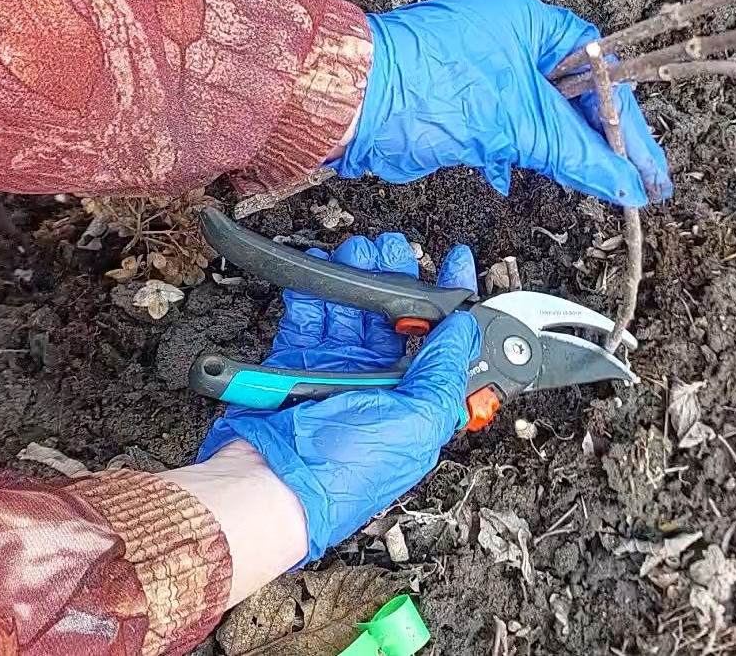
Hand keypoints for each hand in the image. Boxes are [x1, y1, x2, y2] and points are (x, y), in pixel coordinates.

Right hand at [196, 233, 479, 564]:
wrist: (269, 486)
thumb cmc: (340, 472)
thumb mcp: (416, 422)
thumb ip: (444, 370)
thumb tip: (465, 329)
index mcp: (416, 402)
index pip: (444, 342)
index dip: (452, 300)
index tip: (455, 262)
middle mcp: (379, 387)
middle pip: (395, 318)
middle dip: (396, 278)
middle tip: (393, 250)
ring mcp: (336, 374)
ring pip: (353, 312)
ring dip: (356, 278)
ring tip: (356, 252)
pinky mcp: (296, 366)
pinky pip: (308, 319)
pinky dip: (312, 292)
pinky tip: (318, 271)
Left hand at [329, 0, 672, 206]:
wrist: (349, 103)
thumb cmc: (425, 88)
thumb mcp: (516, 123)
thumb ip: (576, 153)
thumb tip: (625, 181)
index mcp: (530, 23)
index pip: (598, 71)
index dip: (625, 120)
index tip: (645, 163)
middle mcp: (509, 39)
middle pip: (573, 95)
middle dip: (600, 141)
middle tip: (636, 183)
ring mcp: (484, 69)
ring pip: (540, 115)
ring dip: (563, 152)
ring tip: (597, 187)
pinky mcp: (460, 100)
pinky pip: (508, 127)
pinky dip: (521, 153)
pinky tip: (524, 177)